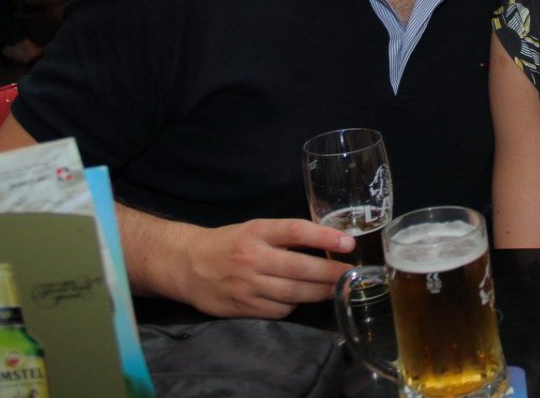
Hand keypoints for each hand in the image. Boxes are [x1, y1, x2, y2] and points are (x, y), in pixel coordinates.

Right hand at [172, 218, 355, 318]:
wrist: (187, 264)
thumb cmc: (230, 244)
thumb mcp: (256, 229)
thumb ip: (286, 236)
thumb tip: (328, 242)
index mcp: (258, 232)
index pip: (296, 231)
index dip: (325, 236)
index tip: (348, 243)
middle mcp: (252, 258)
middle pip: (300, 268)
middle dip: (331, 274)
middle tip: (352, 275)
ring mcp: (247, 285)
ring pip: (293, 294)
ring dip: (319, 293)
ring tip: (336, 289)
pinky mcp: (242, 307)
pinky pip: (278, 310)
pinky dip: (294, 306)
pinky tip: (302, 300)